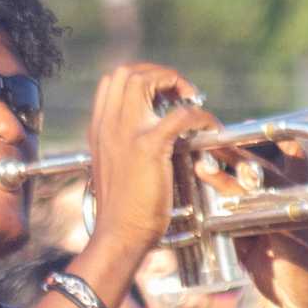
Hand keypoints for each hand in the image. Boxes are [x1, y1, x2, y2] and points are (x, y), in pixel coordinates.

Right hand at [84, 64, 218, 253]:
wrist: (119, 234)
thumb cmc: (121, 210)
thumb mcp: (113, 167)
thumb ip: (123, 145)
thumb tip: (150, 134)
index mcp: (99, 129)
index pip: (112, 81)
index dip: (141, 76)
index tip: (162, 90)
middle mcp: (108, 125)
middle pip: (127, 72)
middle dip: (158, 73)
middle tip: (180, 91)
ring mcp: (126, 134)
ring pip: (145, 81)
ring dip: (174, 83)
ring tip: (190, 99)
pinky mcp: (148, 147)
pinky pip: (179, 115)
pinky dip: (199, 115)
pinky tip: (207, 127)